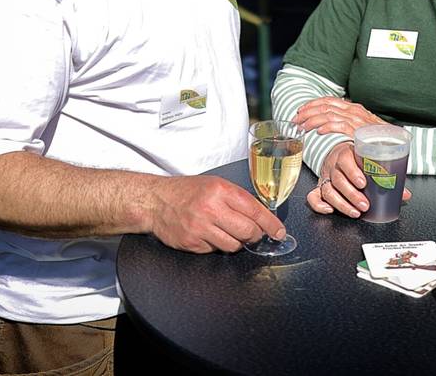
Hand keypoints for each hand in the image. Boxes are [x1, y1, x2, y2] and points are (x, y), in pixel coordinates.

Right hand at [148, 175, 284, 253]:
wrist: (156, 201)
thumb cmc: (188, 191)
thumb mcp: (217, 185)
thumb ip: (238, 198)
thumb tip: (261, 215)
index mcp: (221, 191)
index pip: (254, 210)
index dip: (271, 224)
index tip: (279, 232)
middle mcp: (211, 210)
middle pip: (247, 231)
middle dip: (255, 235)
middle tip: (254, 233)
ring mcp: (200, 228)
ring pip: (233, 245)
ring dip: (237, 242)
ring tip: (229, 232)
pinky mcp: (191, 244)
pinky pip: (215, 251)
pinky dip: (218, 245)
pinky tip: (211, 234)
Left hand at [293, 97, 385, 136]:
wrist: (396, 143)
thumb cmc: (379, 137)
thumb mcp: (364, 125)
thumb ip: (350, 122)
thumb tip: (334, 124)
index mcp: (354, 108)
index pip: (329, 101)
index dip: (312, 104)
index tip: (300, 110)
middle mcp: (354, 111)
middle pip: (325, 106)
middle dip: (307, 112)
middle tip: (296, 120)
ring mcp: (356, 120)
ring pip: (328, 115)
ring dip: (312, 120)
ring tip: (302, 127)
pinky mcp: (358, 131)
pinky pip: (339, 126)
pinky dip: (327, 127)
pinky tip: (318, 132)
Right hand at [306, 143, 410, 218]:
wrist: (338, 152)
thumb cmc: (357, 158)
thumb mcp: (370, 161)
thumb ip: (387, 176)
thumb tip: (405, 194)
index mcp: (346, 154)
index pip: (345, 161)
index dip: (353, 172)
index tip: (363, 183)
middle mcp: (333, 165)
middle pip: (338, 180)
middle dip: (352, 194)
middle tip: (365, 204)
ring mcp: (325, 177)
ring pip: (328, 191)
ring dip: (342, 203)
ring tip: (356, 212)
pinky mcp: (319, 187)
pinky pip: (313, 197)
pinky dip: (319, 205)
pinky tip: (330, 210)